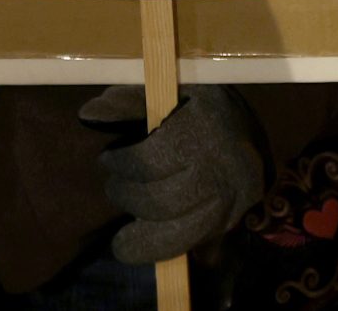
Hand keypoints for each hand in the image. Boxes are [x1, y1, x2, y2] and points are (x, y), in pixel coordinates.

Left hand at [79, 82, 266, 263]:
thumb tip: (88, 115)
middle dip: (126, 197)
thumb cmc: (199, 105)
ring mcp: (232, 199)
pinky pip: (191, 246)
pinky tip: (140, 244)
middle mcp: (221, 167)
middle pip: (159, 201)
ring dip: (140, 236)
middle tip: (114, 187)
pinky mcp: (233, 221)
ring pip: (177, 236)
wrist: (250, 128)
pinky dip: (161, 248)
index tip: (107, 160)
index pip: (149, 161)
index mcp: (202, 128)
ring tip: (124, 224)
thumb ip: (127, 102)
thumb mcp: (166, 90)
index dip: (120, 165)